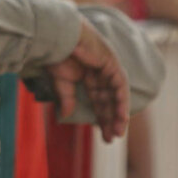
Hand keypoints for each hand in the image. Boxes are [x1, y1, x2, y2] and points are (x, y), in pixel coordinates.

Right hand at [45, 18, 129, 141]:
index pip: (99, 101)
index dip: (102, 119)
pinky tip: (122, 116)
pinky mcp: (111, 62)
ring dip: (119, 114)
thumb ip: (67, 98)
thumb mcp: (61, 83)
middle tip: (112, 138)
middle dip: (111, 119)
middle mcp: (101, 73)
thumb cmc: (56, 56)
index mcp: (89, 76)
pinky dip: (122, 101)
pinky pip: (120, 85)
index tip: (104, 136)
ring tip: (118, 132)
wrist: (55, 39)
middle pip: (110, 101)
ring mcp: (108, 67)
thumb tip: (66, 115)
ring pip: (117, 95)